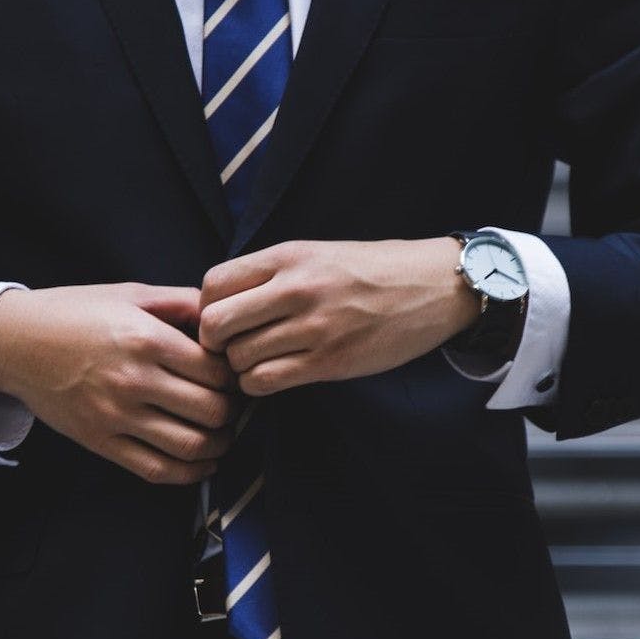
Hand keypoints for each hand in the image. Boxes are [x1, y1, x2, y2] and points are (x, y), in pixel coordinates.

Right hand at [0, 283, 239, 483]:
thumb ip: (182, 302)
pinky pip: (156, 469)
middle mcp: (133, 380)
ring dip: (219, 444)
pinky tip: (202, 462)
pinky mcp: (101, 442)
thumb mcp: (131, 293)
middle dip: (232, 411)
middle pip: (212, 411)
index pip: (216, 371)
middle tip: (234, 404)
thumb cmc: (75, 312)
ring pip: (191, 446)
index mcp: (145, 339)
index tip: (234, 374)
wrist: (14, 342)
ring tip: (222, 433)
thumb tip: (224, 315)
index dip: (235, 375)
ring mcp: (116, 416)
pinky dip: (190, 473)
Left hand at [199, 238, 480, 395]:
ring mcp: (313, 327)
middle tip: (232, 347)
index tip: (224, 318)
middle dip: (215, 342)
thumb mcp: (317, 254)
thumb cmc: (372, 271)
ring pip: (238, 358)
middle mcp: (296, 289)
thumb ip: (270, 274)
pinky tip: (274, 376)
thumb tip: (219, 302)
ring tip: (259, 361)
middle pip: (215, 324)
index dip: (207, 307)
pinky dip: (259, 384)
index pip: (212, 284)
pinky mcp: (330, 361)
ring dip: (240, 367)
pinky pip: (266, 381)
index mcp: (288, 256)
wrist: (433, 286)